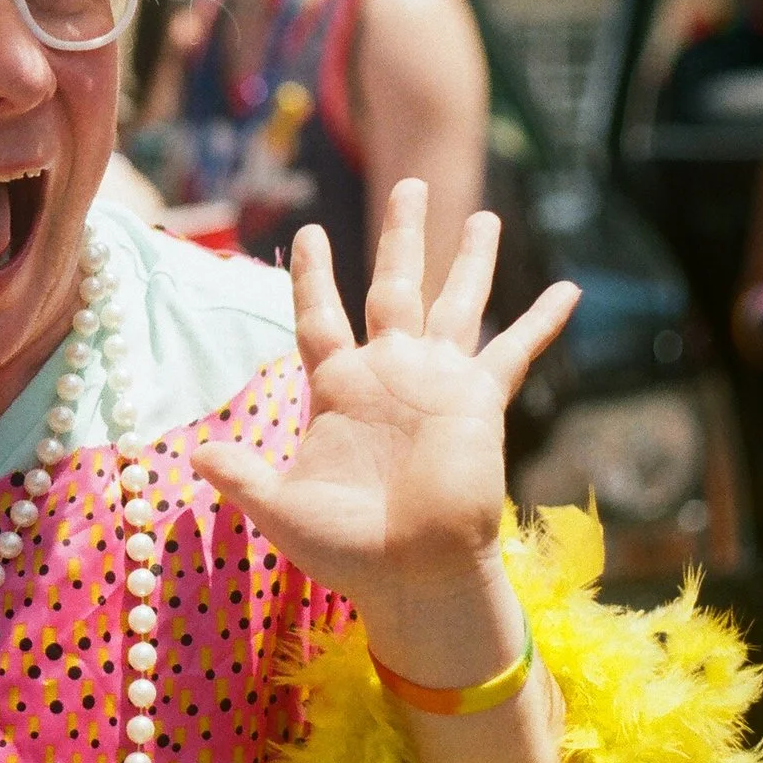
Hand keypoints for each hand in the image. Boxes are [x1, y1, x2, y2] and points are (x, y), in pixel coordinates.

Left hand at [195, 180, 578, 648]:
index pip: (320, 315)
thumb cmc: (347, 550)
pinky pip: (514, 351)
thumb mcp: (280, 507)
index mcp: (338, 387)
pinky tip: (568, 288)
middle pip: (394, 284)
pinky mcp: (480, 401)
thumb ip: (241, 475)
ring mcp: (437, 383)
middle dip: (403, 235)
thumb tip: (194, 456)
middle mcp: (390, 373)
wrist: (413, 577)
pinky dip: (540, 321)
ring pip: (455, 302)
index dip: (314, 275)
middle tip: (410, 184)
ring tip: (483, 213)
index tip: (311, 231)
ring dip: (471, 259)